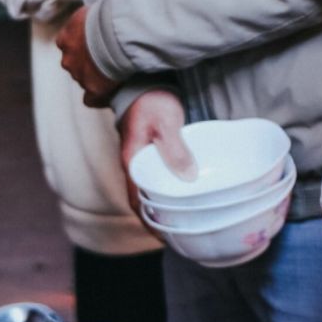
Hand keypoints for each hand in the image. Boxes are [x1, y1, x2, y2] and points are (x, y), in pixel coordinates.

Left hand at [56, 6, 119, 106]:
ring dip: (95, 77)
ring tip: (113, 71)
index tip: (90, 43)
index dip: (79, 45)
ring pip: (84, 80)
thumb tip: (88, 22)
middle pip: (74, 64)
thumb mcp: (88, 13)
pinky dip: (98, 97)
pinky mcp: (92, 89)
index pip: (66, 44)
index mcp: (65, 39)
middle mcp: (68, 59)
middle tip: (105, 57)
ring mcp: (79, 76)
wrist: (115, 33)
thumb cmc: (105, 18)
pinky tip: (106, 95)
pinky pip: (91, 99)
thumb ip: (83, 23)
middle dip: (86, 62)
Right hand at [118, 90, 196, 228]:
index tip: (165, 238)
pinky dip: (168, 190)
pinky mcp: (150, 154)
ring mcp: (141, 161)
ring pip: (150, 191)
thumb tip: (188, 177)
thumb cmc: (151, 101)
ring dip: (163, 206)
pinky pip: (157, 178)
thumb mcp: (165, 123)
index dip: (150, 223)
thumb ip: (175, 149)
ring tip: (184, 219)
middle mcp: (134, 167)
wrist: (141, 82)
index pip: (136, 202)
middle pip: (143, 201)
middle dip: (158, 220)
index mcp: (132, 164)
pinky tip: (183, 193)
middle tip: (180, 235)